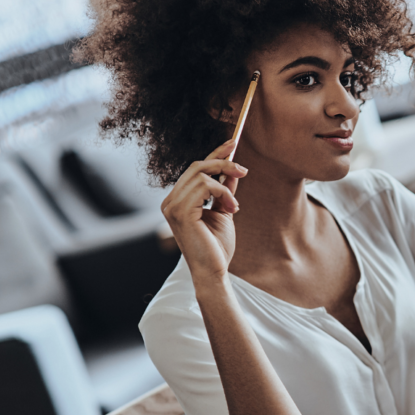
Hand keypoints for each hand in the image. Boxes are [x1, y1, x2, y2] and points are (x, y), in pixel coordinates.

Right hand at [160, 139, 248, 279]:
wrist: (213, 271)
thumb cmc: (216, 247)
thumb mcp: (224, 212)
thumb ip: (224, 191)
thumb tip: (233, 170)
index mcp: (177, 200)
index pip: (194, 169)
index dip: (214, 154)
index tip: (233, 143)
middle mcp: (170, 200)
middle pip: (197, 166)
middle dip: (224, 163)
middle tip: (244, 171)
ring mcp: (172, 205)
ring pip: (202, 174)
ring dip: (226, 186)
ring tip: (235, 206)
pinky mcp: (180, 211)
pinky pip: (205, 186)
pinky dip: (222, 193)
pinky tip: (231, 208)